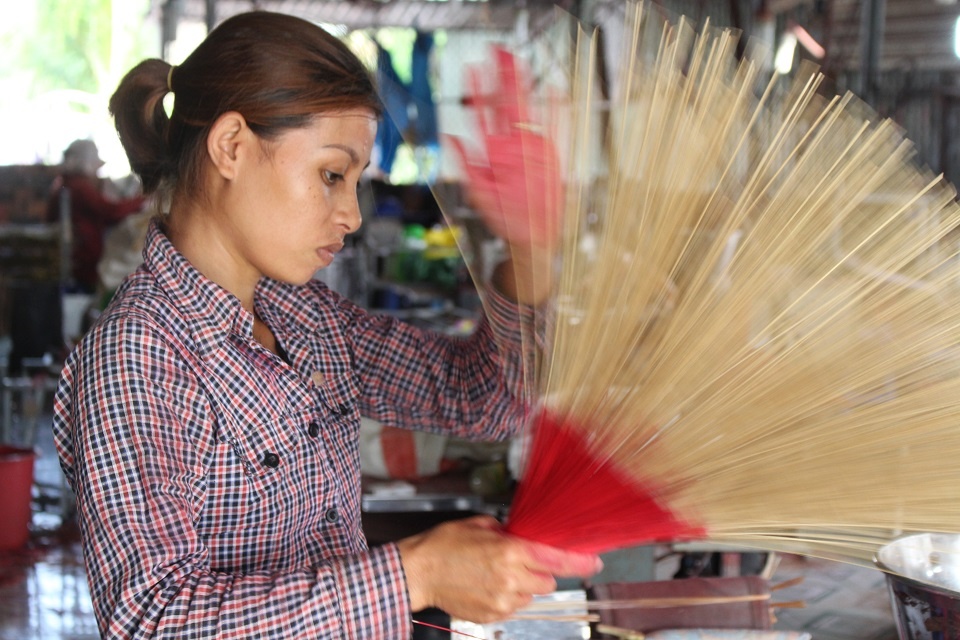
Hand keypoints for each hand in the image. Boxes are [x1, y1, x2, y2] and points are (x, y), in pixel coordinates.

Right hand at [397, 514, 601, 623]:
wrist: (419, 572)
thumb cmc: (445, 545)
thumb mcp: (479, 525)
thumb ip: (508, 532)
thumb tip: (525, 536)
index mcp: (510, 551)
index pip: (557, 559)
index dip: (580, 562)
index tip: (594, 562)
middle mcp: (511, 578)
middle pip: (548, 580)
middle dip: (540, 571)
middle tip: (519, 562)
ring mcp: (503, 600)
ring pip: (531, 595)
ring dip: (523, 585)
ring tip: (496, 574)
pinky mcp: (494, 615)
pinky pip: (515, 606)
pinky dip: (508, 597)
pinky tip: (487, 586)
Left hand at [449, 48, 562, 250]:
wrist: (530, 235)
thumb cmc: (504, 216)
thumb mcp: (478, 190)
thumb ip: (464, 162)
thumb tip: (448, 135)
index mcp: (492, 151)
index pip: (482, 114)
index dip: (477, 91)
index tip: (472, 69)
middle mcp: (511, 145)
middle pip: (505, 104)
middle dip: (501, 78)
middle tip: (496, 52)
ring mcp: (531, 149)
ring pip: (527, 110)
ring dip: (523, 86)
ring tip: (519, 63)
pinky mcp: (550, 157)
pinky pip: (554, 129)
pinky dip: (556, 110)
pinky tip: (555, 91)